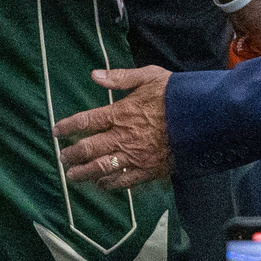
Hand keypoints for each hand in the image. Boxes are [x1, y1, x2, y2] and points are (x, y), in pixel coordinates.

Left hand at [53, 64, 169, 189]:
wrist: (204, 119)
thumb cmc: (176, 95)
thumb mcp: (149, 76)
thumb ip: (120, 77)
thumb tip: (94, 75)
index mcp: (121, 113)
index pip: (86, 121)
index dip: (67, 127)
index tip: (56, 131)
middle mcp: (123, 137)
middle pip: (89, 148)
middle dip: (71, 154)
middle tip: (61, 158)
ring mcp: (135, 156)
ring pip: (102, 168)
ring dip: (84, 173)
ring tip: (72, 176)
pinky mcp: (148, 170)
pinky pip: (124, 181)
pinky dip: (111, 184)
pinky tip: (102, 185)